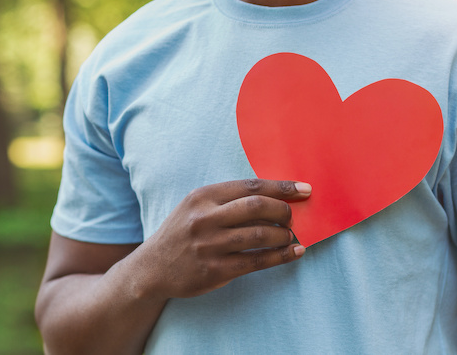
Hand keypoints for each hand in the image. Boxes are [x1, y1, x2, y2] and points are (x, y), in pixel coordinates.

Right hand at [132, 179, 310, 299]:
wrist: (153, 267)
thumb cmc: (183, 232)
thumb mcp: (196, 207)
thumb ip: (228, 200)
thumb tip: (275, 197)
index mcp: (202, 196)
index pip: (250, 186)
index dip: (282, 187)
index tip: (304, 189)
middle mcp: (205, 218)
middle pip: (257, 207)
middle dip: (284, 210)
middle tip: (292, 217)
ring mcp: (209, 246)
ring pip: (260, 235)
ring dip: (284, 235)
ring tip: (291, 236)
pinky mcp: (215, 270)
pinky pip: (257, 261)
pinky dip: (281, 256)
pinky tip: (294, 253)